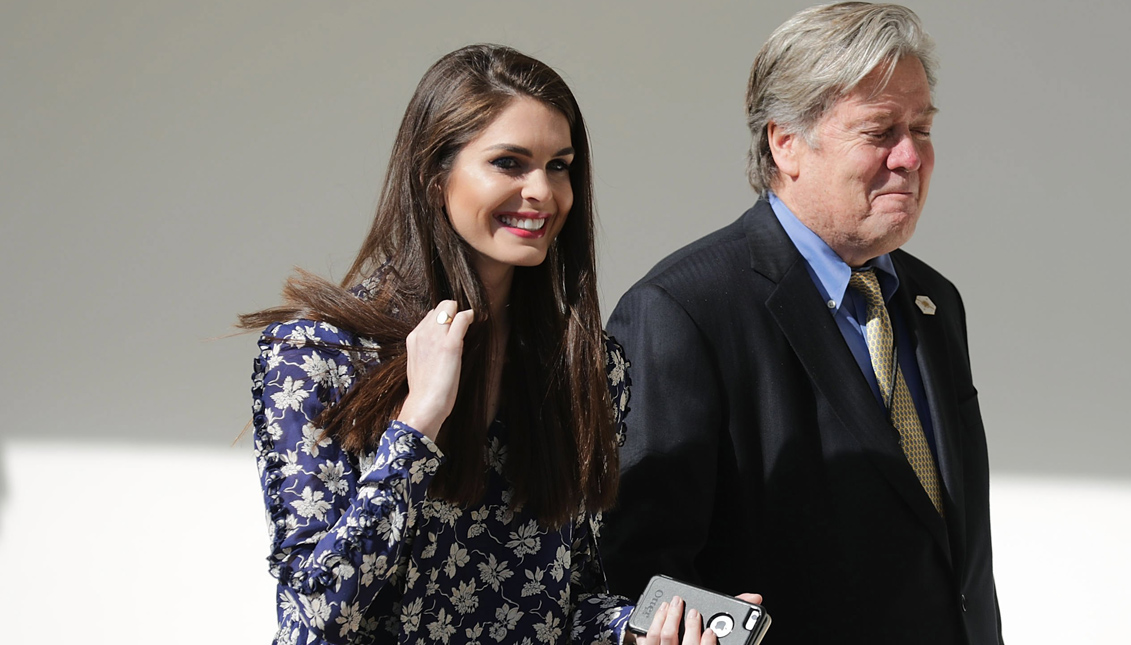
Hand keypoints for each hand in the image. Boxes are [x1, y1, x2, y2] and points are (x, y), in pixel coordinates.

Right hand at [396, 300, 473, 440]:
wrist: (424, 405)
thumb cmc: (424, 390)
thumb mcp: (419, 364)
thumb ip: (426, 349)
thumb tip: (438, 342)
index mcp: (413, 338)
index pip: (430, 316)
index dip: (443, 320)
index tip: (452, 328)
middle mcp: (422, 333)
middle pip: (440, 307)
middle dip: (452, 312)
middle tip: (461, 325)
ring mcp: (435, 337)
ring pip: (449, 306)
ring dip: (459, 313)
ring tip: (467, 323)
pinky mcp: (449, 345)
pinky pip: (461, 318)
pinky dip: (469, 316)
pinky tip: (473, 319)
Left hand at [629, 593, 764, 644]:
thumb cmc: (698, 639)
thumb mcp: (722, 633)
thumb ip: (736, 616)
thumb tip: (754, 598)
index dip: (707, 644)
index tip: (711, 632)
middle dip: (690, 627)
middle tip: (693, 612)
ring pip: (664, 639)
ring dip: (669, 620)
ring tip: (673, 605)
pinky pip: (647, 640)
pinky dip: (652, 626)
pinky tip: (659, 614)